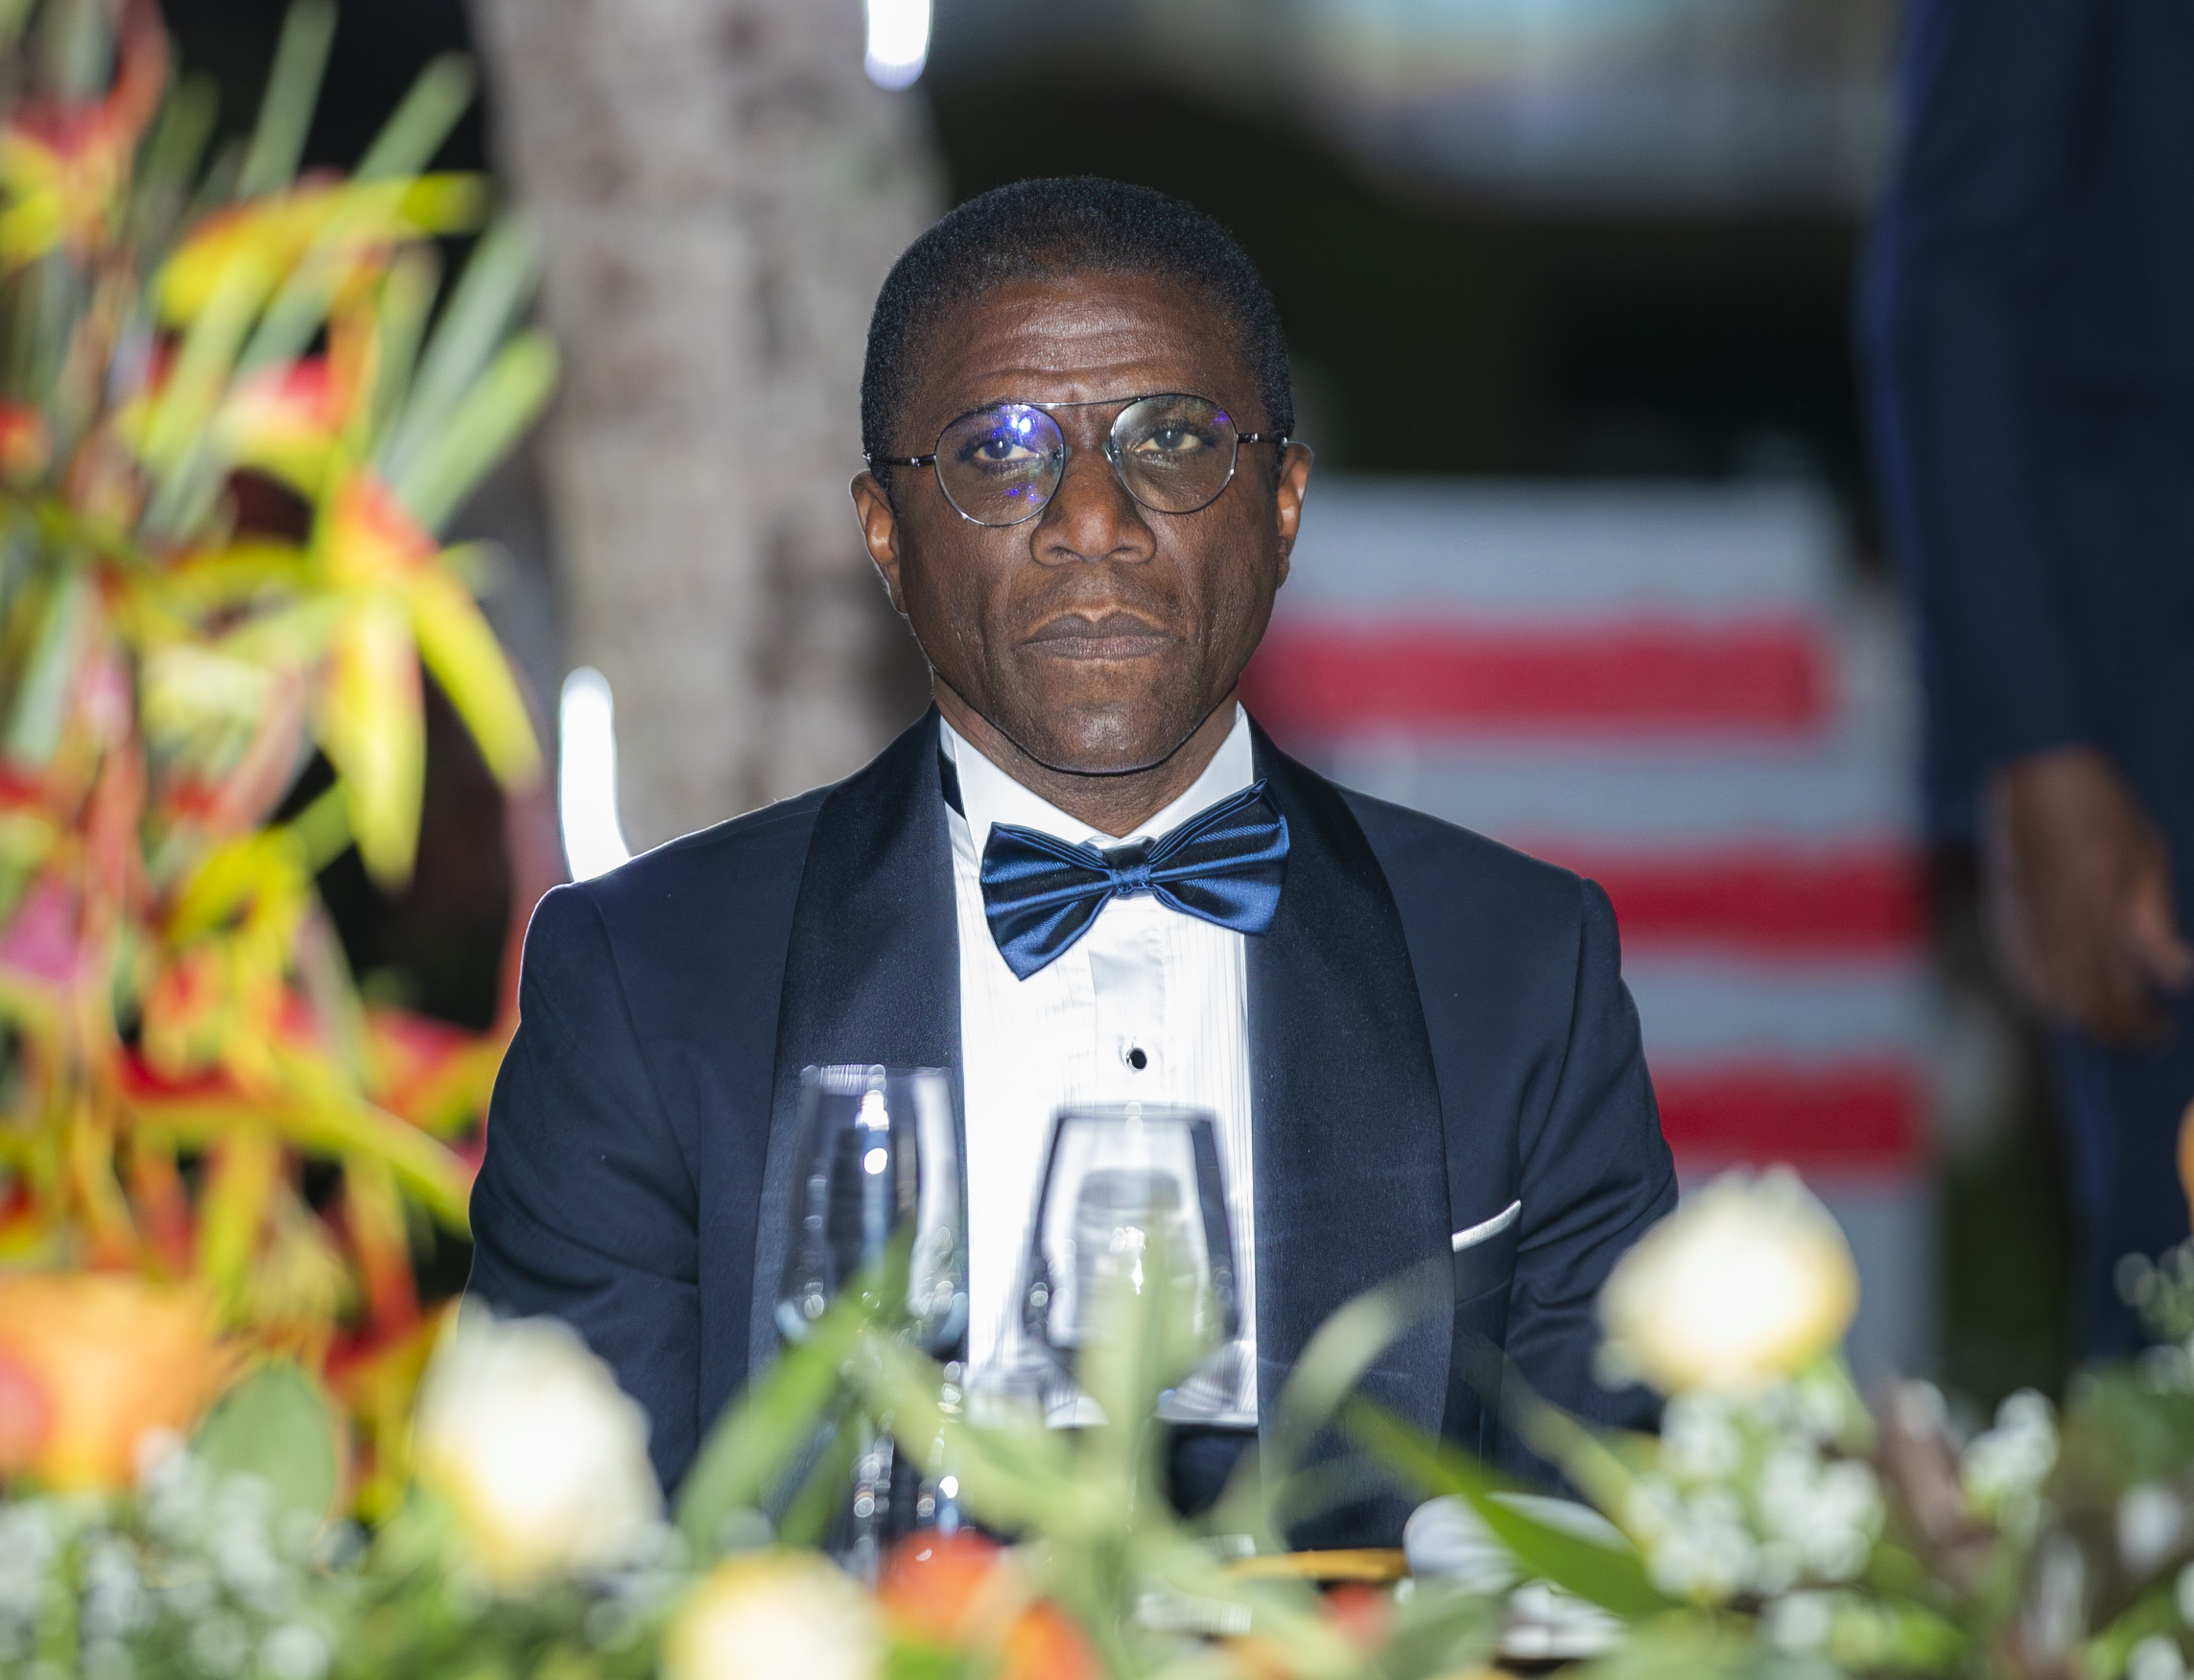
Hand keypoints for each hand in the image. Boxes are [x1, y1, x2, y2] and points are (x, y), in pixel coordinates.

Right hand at [1985, 745, 2193, 1044]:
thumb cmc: (2102, 805)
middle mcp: (2061, 927)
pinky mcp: (2003, 912)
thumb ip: (2155, 920)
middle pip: (2086, 1005)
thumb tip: (2178, 976)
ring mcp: (2025, 922)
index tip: (2163, 1031)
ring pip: (2049, 995)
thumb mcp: (2147, 855)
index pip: (2123, 995)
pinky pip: (2017, 969)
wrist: (2036, 769)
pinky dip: (2038, 994)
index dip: (2143, 1025)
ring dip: (2079, 1016)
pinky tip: (2054, 1000)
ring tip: (2102, 1023)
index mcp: (2102, 913)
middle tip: (2138, 1036)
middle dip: (2114, 1030)